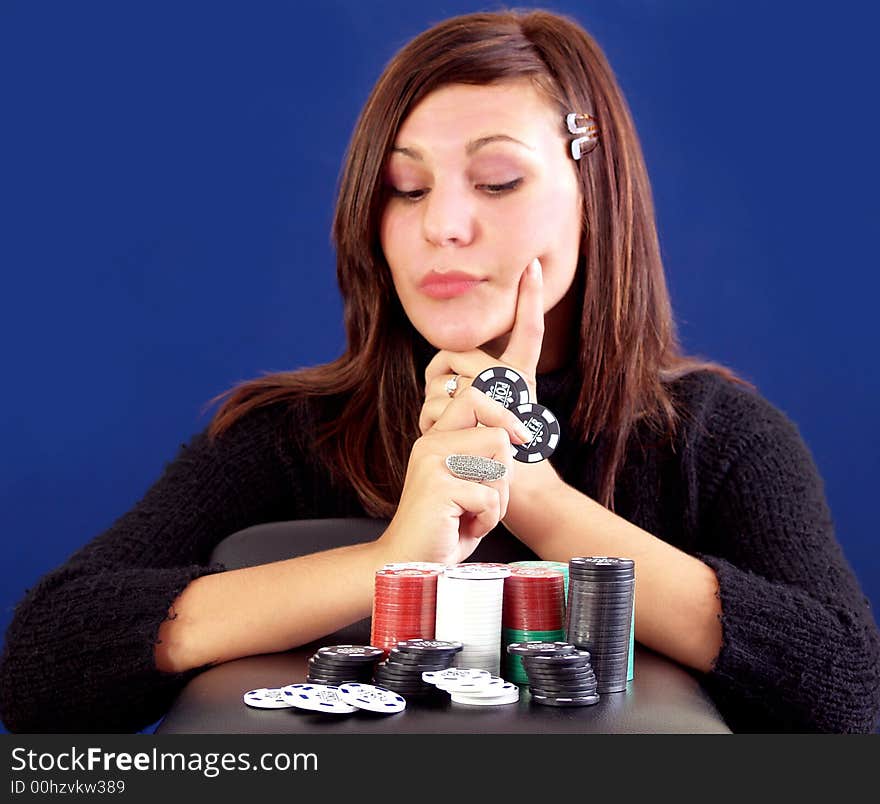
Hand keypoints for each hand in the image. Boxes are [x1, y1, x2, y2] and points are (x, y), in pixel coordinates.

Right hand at [377, 386, 531, 565]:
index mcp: (436, 439)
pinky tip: (466, 528)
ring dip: (497, 501)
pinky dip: (487, 521)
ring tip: (473, 515)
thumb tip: (517, 434)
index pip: (473, 398)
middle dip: (504, 474)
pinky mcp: (438, 487)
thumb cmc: (444, 527)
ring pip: (498, 468)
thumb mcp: (463, 482)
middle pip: (497, 436)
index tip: (520, 437)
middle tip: (486, 498)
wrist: (410, 561)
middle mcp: (431, 445)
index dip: (503, 415)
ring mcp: (432, 464)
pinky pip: (489, 499)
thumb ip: (480, 456)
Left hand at [419, 258, 562, 523]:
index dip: (530, 299)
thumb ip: (468, 393)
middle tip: (439, 411)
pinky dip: (430, 417)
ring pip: (442, 374)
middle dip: (434, 377)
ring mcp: (504, 389)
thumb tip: (440, 379)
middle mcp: (515, 376)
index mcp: (518, 376)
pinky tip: (443, 439)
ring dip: (430, 403)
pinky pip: (444, 397)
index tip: (534, 267)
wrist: (516, 494)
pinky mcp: (488, 408)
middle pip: (453, 352)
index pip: (527, 330)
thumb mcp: (483, 419)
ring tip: (445, 433)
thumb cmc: (494, 459)